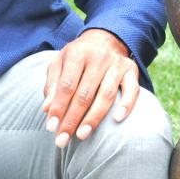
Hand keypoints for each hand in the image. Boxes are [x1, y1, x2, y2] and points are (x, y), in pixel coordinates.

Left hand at [42, 29, 138, 147]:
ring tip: (82, 135)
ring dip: (94, 117)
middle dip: (72, 119)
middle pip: (84, 93)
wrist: (104, 38)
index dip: (59, 107)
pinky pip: (132, 89)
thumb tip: (47, 109)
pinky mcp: (131, 70)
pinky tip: (117, 120)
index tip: (51, 127)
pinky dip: (126, 104)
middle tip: (63, 140)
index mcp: (77, 53)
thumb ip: (52, 84)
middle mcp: (98, 57)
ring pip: (106, 94)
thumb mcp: (59, 63)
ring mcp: (116, 64)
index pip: (67, 84)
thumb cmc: (77, 57)